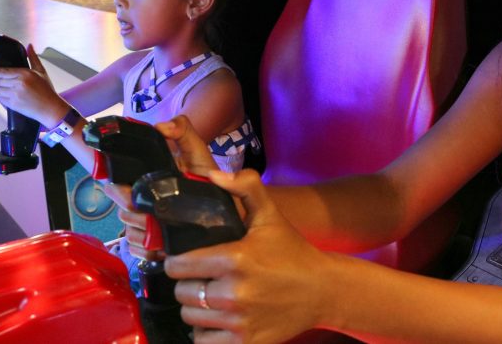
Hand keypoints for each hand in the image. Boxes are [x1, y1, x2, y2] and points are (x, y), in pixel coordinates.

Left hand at [0, 44, 63, 127]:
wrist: (50, 108)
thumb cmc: (47, 90)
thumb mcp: (41, 72)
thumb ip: (33, 58)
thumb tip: (29, 46)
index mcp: (24, 73)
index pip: (1, 71)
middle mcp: (18, 83)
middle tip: (8, 85)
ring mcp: (15, 94)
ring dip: (1, 91)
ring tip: (11, 92)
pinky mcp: (13, 104)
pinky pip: (0, 100)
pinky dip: (3, 99)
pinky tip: (12, 98)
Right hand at [116, 116, 219, 261]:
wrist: (231, 214)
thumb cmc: (212, 181)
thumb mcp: (198, 154)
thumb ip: (183, 132)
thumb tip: (161, 126)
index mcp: (148, 178)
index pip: (116, 183)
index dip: (118, 189)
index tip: (131, 193)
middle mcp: (143, 200)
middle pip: (121, 208)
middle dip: (133, 212)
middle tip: (151, 214)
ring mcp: (146, 223)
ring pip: (128, 230)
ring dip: (141, 233)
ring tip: (160, 231)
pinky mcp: (153, 244)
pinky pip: (136, 249)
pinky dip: (145, 250)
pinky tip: (161, 247)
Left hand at [165, 169, 329, 343]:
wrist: (323, 290)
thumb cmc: (292, 250)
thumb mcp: (271, 214)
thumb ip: (245, 187)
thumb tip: (214, 175)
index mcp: (235, 259)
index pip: (179, 266)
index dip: (178, 262)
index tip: (185, 261)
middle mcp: (233, 293)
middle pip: (182, 293)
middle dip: (188, 284)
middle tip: (203, 278)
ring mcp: (239, 322)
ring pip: (190, 318)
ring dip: (196, 309)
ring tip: (211, 298)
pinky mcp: (244, 343)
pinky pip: (202, 342)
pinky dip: (205, 332)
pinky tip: (217, 320)